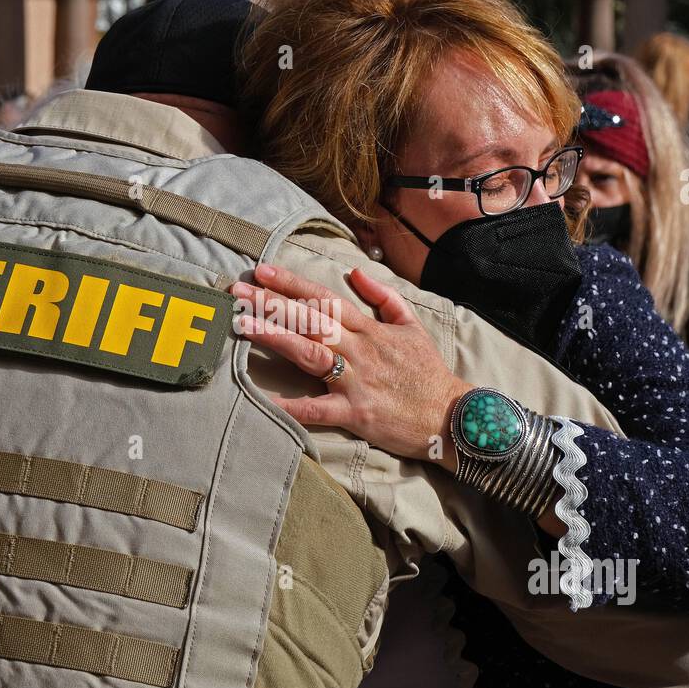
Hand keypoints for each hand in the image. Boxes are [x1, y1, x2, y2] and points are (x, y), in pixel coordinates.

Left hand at [230, 263, 472, 471]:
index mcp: (369, 330)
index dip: (292, 284)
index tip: (263, 271)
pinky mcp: (356, 413)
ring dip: (275, 337)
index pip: (326, 299)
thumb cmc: (427, 373)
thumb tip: (355, 271)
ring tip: (243, 325)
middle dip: (272, 304)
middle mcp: (360, 350)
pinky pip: (319, 410)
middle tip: (237, 293)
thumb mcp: (411, 326)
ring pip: (310, 353)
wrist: (451, 416)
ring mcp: (357, 381)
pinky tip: (265, 399)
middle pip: (310, 321)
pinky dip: (293, 406)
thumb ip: (383, 297)